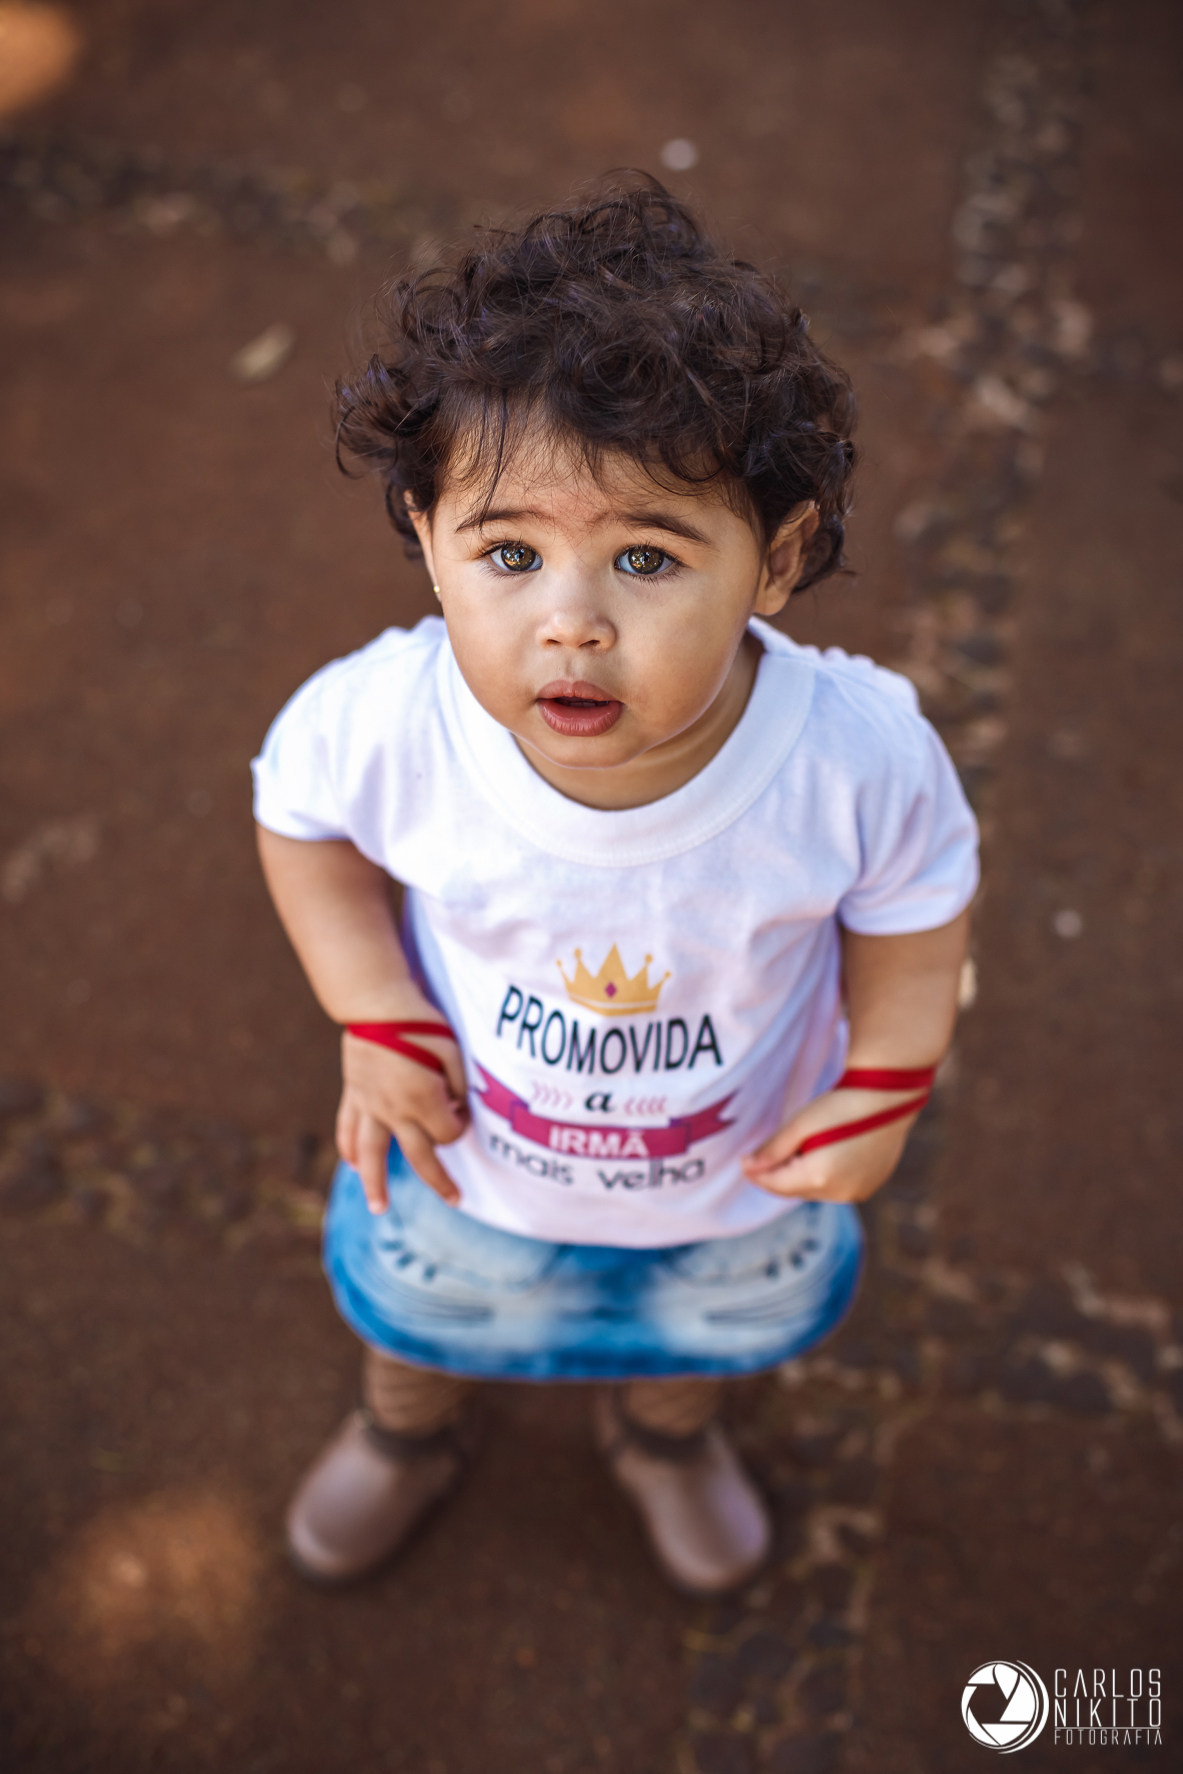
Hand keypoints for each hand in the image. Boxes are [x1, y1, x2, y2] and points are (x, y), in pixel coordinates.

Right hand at [336, 1013, 468, 1213]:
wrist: (376, 1004)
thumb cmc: (421, 1024)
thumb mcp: (453, 1051)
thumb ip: (458, 1086)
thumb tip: (455, 1109)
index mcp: (422, 1099)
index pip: (448, 1133)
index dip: (461, 1126)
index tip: (461, 1109)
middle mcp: (394, 1110)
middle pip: (420, 1157)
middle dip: (440, 1181)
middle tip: (455, 1200)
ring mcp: (369, 1105)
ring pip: (371, 1155)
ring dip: (375, 1184)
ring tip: (379, 1208)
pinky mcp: (354, 1096)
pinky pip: (348, 1129)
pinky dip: (349, 1149)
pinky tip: (353, 1164)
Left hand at [742, 1086, 919, 1204]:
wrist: (888, 1096)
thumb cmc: (841, 1105)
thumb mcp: (800, 1124)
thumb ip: (773, 1149)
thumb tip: (748, 1167)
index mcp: (819, 1177)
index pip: (776, 1185)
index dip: (757, 1174)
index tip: (742, 1162)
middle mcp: (840, 1192)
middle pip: (796, 1190)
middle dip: (780, 1175)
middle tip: (766, 1155)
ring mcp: (859, 1191)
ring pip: (817, 1190)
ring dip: (803, 1176)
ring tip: (799, 1150)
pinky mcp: (872, 1184)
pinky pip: (839, 1187)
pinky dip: (825, 1176)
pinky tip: (825, 1153)